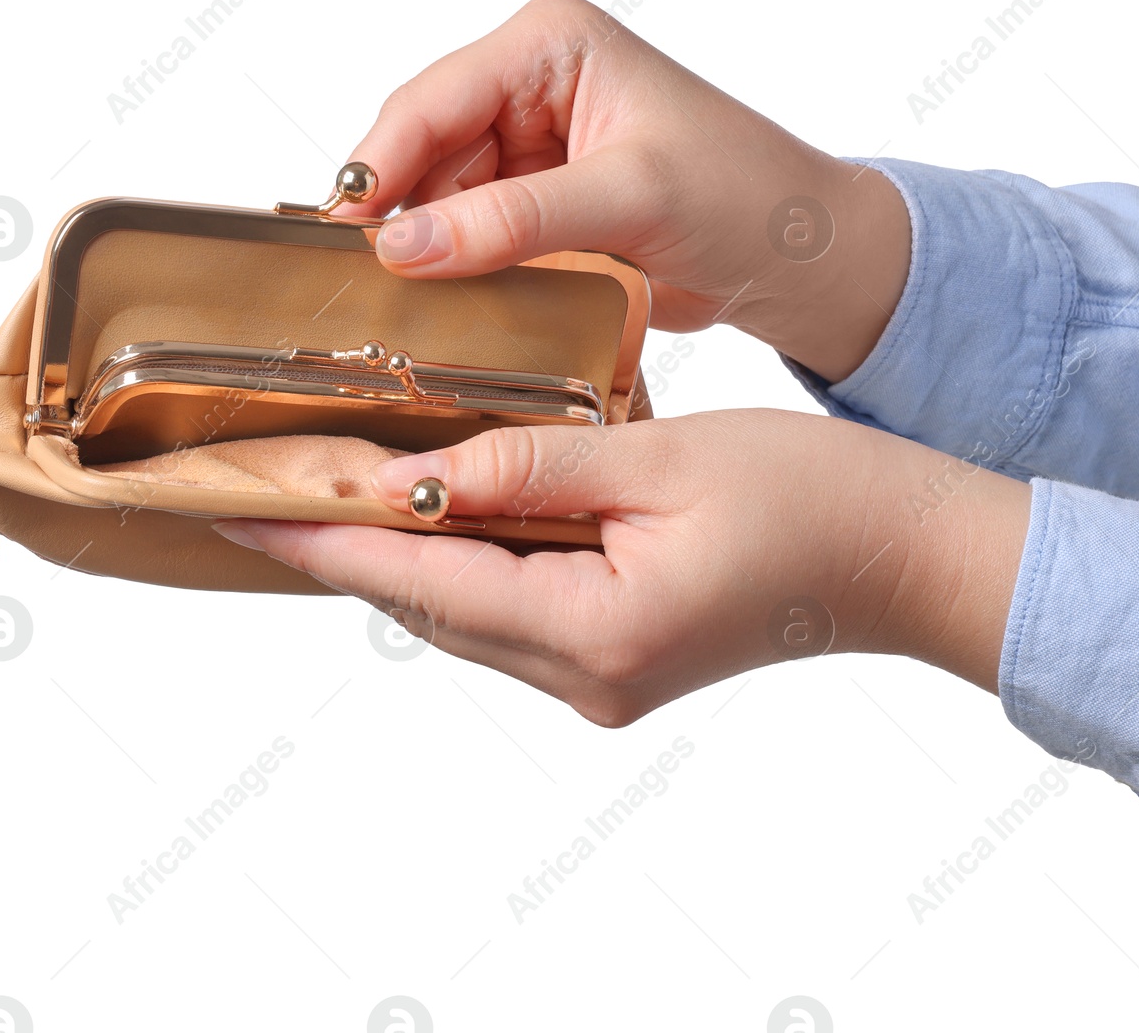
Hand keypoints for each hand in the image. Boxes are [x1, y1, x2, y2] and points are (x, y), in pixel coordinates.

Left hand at [213, 411, 1030, 725]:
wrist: (905, 557)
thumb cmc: (812, 500)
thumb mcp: (663, 460)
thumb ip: (535, 467)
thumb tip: (420, 475)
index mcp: (596, 632)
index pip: (422, 577)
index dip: (321, 535)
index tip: (233, 503)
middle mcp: (587, 676)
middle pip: (429, 605)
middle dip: (345, 541)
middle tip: (264, 479)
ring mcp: (603, 678)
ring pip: (465, 611)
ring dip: (401, 549)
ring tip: (329, 484)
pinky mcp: (620, 658)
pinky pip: (512, 611)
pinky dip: (464, 561)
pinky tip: (438, 508)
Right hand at [334, 0, 911, 383]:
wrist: (799, 259)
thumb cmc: (744, 197)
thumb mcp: (629, 197)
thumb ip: (513, 220)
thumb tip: (404, 247)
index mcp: (552, 44)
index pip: (435, 98)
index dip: (379, 164)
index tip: (341, 231)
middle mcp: (532, 85)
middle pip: (425, 151)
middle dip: (397, 215)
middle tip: (358, 284)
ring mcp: (533, 148)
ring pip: (440, 201)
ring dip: (425, 251)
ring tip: (397, 305)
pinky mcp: (540, 204)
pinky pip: (472, 236)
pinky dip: (458, 272)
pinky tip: (442, 307)